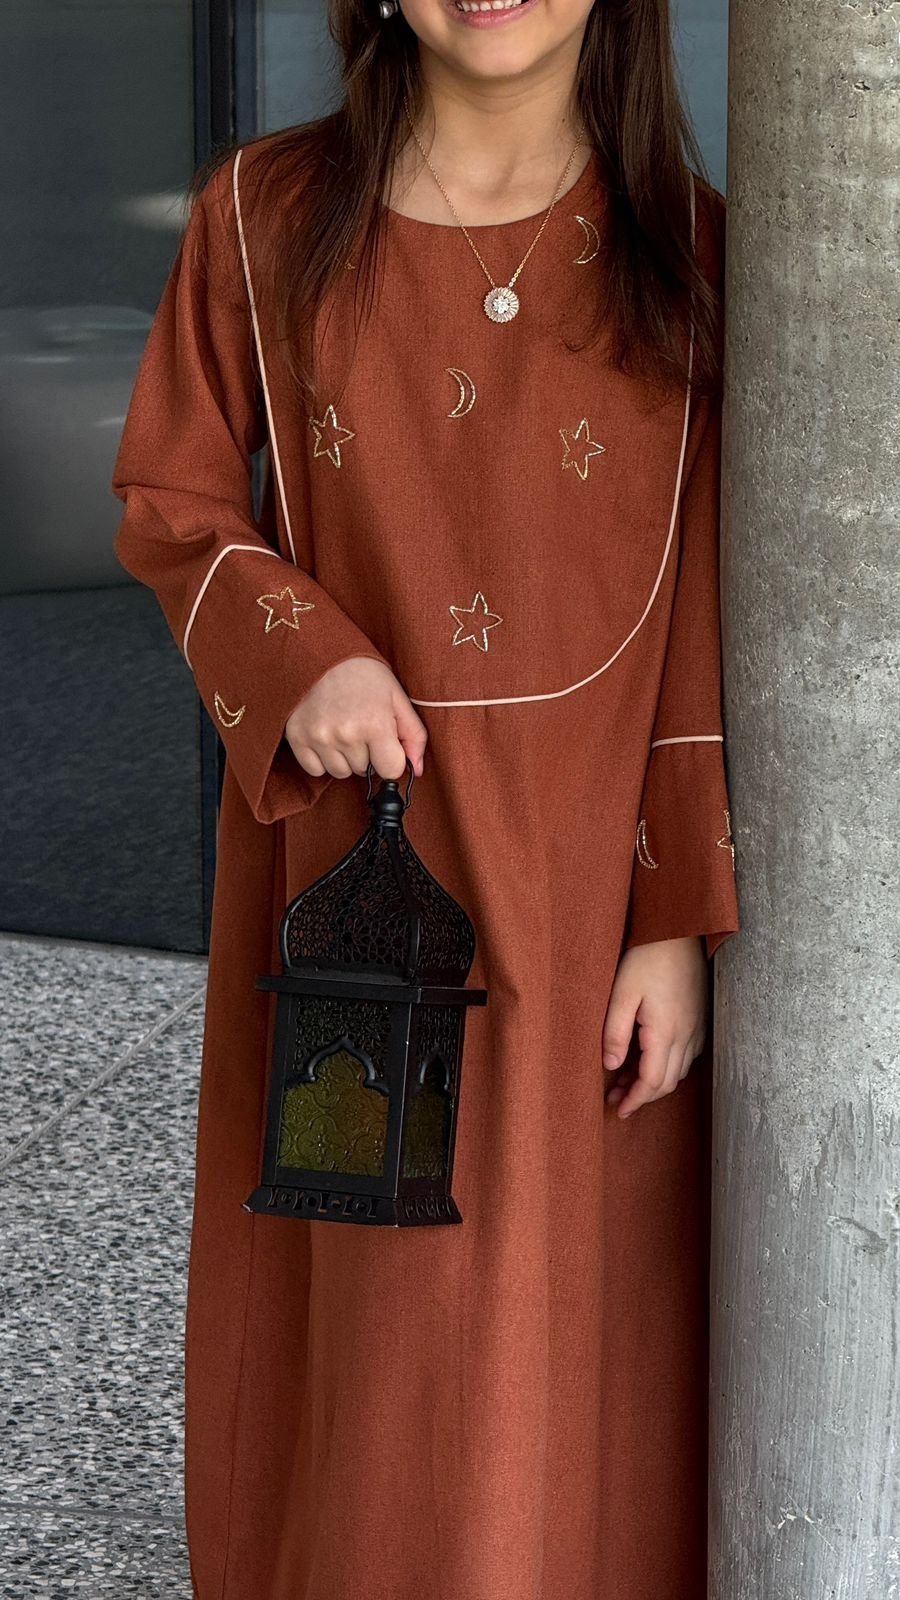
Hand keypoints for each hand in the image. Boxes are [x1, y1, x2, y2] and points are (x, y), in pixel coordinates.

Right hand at [284, 656, 427, 781]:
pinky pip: (315, 770)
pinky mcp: (297, 737)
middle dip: (367, 754)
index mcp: (375, 724)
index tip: (385, 742)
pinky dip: (322, 759)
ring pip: (340, 772)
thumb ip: (413, 735)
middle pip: (364, 771)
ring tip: (342, 728)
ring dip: (344, 758)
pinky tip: (325, 735)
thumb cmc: (364, 673)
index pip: (390, 771)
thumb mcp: (397, 697)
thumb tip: (417, 771)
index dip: (391, 758)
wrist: (320, 650)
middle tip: (360, 725)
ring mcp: (318, 737)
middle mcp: (345, 734)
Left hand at [601, 937, 707, 1118]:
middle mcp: (686, 1035)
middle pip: (667, 1082)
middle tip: (616, 1098)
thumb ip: (614, 1032)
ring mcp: (697, 1027)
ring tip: (626, 1080)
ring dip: (654, 1082)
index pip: (652, 1081)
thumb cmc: (647, 957)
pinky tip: (649, 1058)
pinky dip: (668, 1066)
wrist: (678, 930)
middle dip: (641, 1096)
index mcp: (665, 1032)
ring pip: (678, 1070)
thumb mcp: (621, 994)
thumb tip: (609, 1066)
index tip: (618, 1110)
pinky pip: (688, 1056)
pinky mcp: (700, 1018)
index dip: (635, 1100)